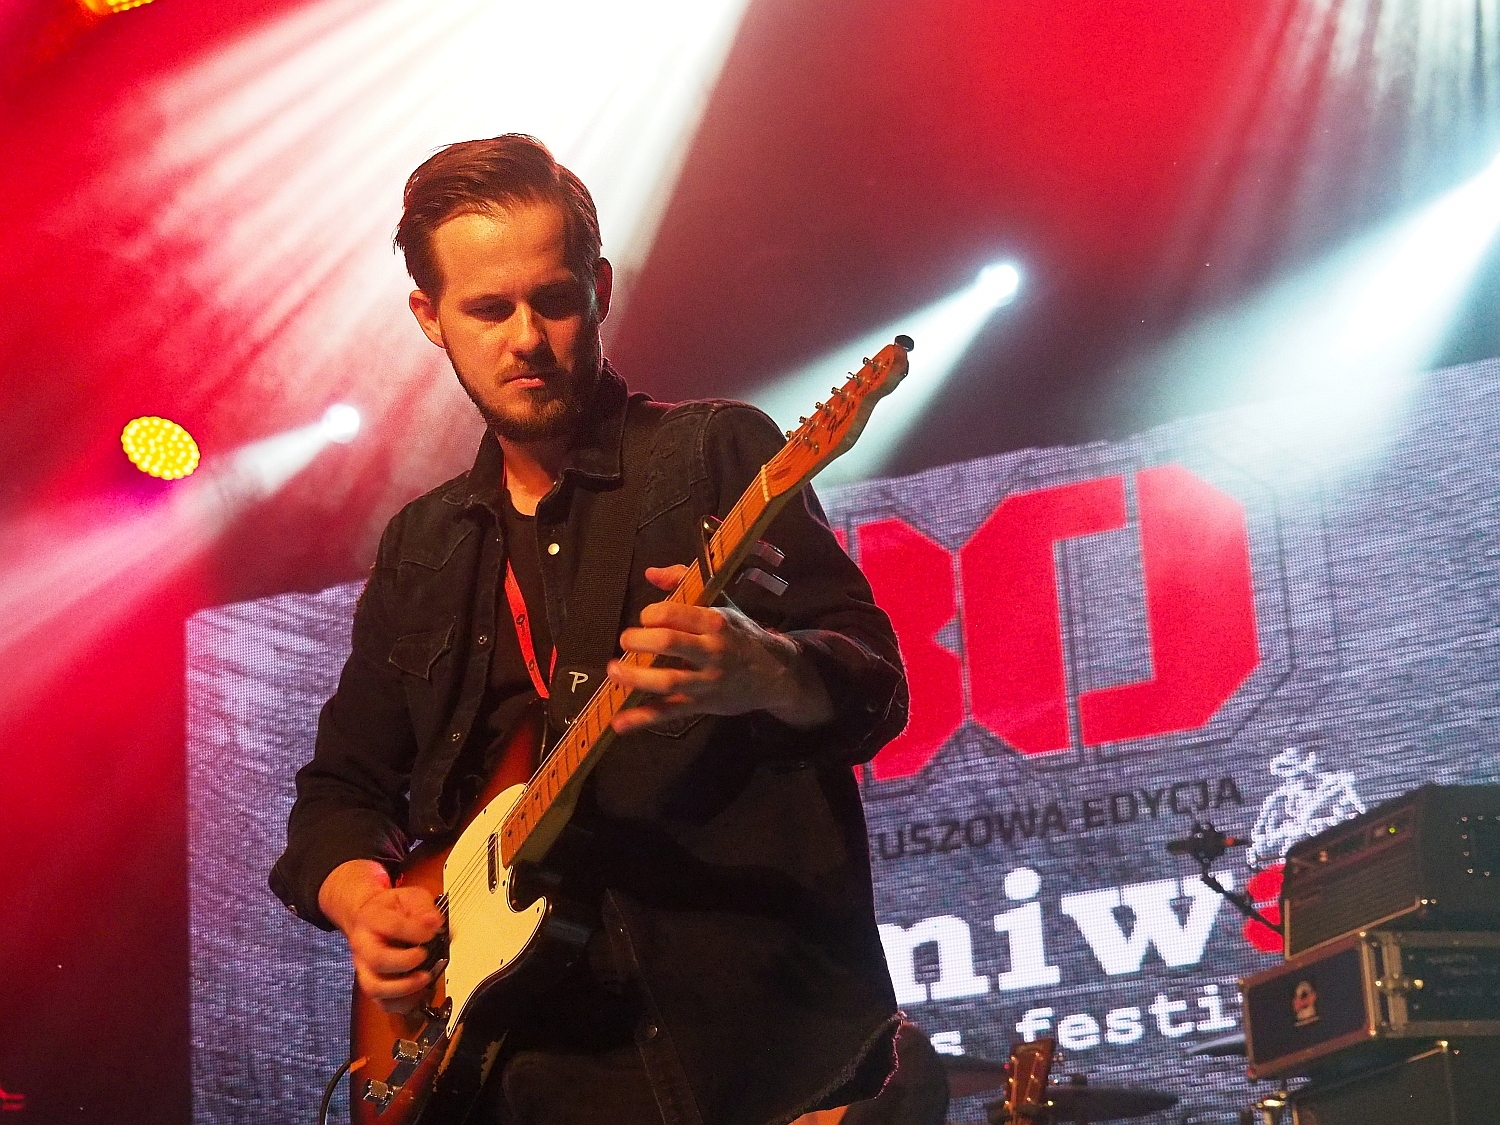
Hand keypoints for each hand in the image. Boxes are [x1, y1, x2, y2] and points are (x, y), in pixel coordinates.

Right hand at [318, 859, 445, 1013]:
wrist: (366, 918)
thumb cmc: (389, 909)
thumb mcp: (408, 896)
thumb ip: (423, 907)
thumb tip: (434, 922)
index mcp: (372, 920)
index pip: (391, 927)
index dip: (414, 931)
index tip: (432, 931)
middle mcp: (364, 946)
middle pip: (378, 960)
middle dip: (406, 962)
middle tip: (424, 955)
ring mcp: (365, 968)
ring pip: (375, 987)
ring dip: (404, 988)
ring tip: (424, 979)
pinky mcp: (372, 983)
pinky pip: (382, 1002)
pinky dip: (402, 1004)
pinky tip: (419, 994)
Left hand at [608, 564, 833, 735]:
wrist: (776, 673)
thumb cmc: (741, 634)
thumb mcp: (721, 604)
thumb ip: (684, 583)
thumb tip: (650, 572)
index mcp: (715, 622)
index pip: (675, 613)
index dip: (652, 614)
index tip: (646, 618)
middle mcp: (712, 651)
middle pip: (669, 643)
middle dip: (639, 641)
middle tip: (625, 640)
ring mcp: (707, 681)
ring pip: (668, 681)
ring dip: (635, 677)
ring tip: (614, 671)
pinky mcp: (703, 704)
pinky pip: (670, 712)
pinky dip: (643, 718)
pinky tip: (619, 722)